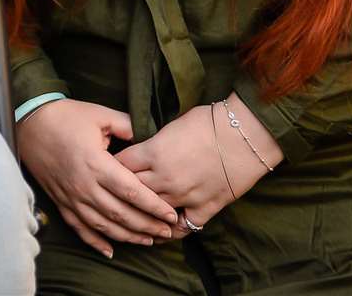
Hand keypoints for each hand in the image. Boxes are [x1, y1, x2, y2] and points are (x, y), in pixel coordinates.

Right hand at [17, 99, 178, 257]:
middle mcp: (84, 185)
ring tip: (148, 241)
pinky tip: (110, 251)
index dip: (153, 206)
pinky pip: (79, 228)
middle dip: (147, 226)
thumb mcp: (99, 114)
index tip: (171, 215)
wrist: (28, 123)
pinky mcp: (60, 201)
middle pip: (121, 214)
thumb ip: (127, 125)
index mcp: (96, 163)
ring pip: (103, 226)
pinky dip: (95, 242)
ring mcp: (71, 196)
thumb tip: (149, 135)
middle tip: (168, 233)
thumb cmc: (65, 117)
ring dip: (127, 236)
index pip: (131, 192)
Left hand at [116, 95, 280, 236]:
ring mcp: (184, 195)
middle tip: (113, 193)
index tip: (105, 168)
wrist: (245, 134)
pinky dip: (173, 230)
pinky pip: (184, 227)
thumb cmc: (210, 121)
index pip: (120, 165)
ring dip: (142, 213)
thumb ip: (154, 141)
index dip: (111, 166)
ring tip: (132, 215)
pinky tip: (164, 231)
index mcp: (153, 152)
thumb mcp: (172, 125)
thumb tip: (142, 147)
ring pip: (153, 211)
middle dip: (121, 191)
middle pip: (131, 190)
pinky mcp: (205, 207)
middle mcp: (164, 177)